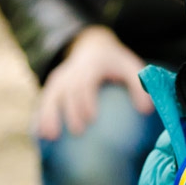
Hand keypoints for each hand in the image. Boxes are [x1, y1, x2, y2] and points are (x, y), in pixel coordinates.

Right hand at [38, 26, 153, 139]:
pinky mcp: (52, 86)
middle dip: (69, 111)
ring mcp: (59, 78)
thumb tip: (147, 110)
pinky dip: (39, 118)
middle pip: (66, 91)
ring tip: (48, 138)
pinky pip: (44, 102)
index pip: (85, 82)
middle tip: (77, 132)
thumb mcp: (132, 67)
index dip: (86, 99)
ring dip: (47, 116)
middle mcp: (71, 71)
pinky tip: (38, 138)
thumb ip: (140, 86)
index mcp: (90, 66)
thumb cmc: (116, 63)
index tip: (92, 118)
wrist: (92, 47)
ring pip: (49, 97)